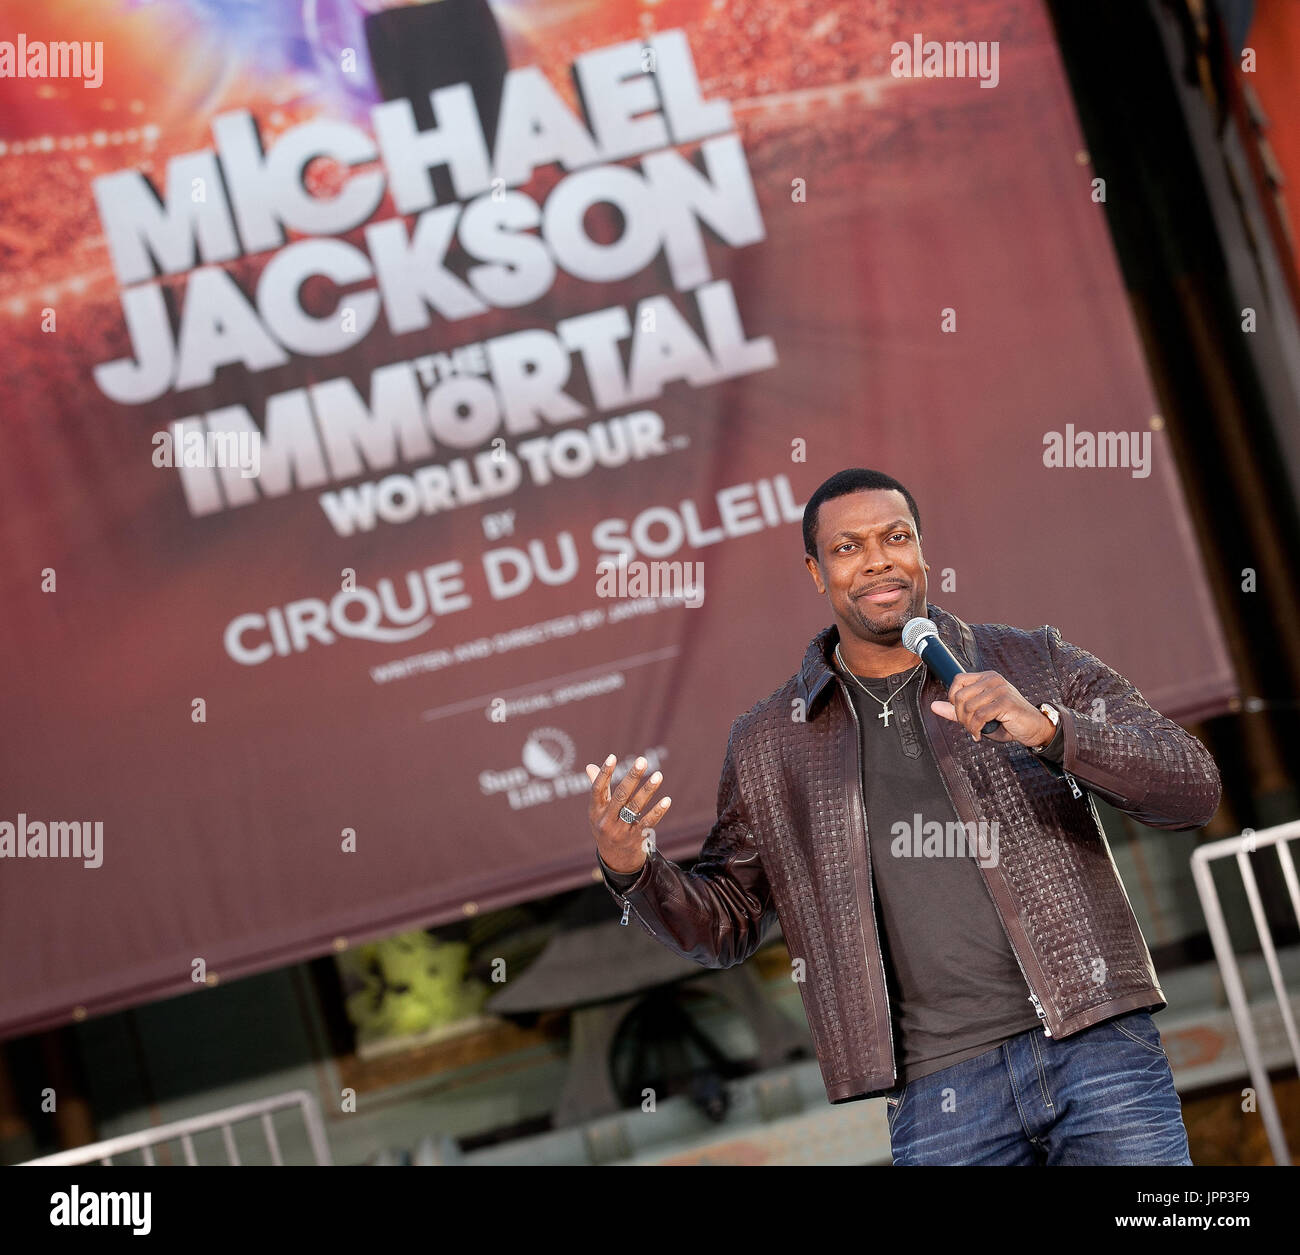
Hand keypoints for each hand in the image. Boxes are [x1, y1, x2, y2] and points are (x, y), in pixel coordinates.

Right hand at [585, 754, 671, 874]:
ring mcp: (621, 831)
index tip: (612, 757)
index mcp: (595, 811)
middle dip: (632, 777)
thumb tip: (590, 766)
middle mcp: (606, 821)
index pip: (597, 789)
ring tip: (658, 775)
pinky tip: (667, 800)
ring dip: (648, 790)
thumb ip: (598, 789)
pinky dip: (658, 811)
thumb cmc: (607, 826)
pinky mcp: (635, 838)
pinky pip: (648, 822)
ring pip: (635, 807)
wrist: (616, 860)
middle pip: (620, 796)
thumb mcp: (598, 811)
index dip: (603, 774)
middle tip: (642, 761)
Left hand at [931, 671, 1055, 746]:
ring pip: (968, 707)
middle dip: (960, 716)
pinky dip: (976, 729)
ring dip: (969, 725)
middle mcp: (993, 679)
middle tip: (969, 727)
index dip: (953, 699)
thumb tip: (934, 706)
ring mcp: (1000, 689)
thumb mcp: (979, 715)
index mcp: (986, 677)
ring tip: (976, 731)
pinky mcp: (1005, 702)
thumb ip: (957, 710)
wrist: (1034, 728)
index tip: (960, 714)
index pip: (957, 680)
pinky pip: (980, 716)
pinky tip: (980, 735)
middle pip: (960, 695)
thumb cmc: (1007, 721)